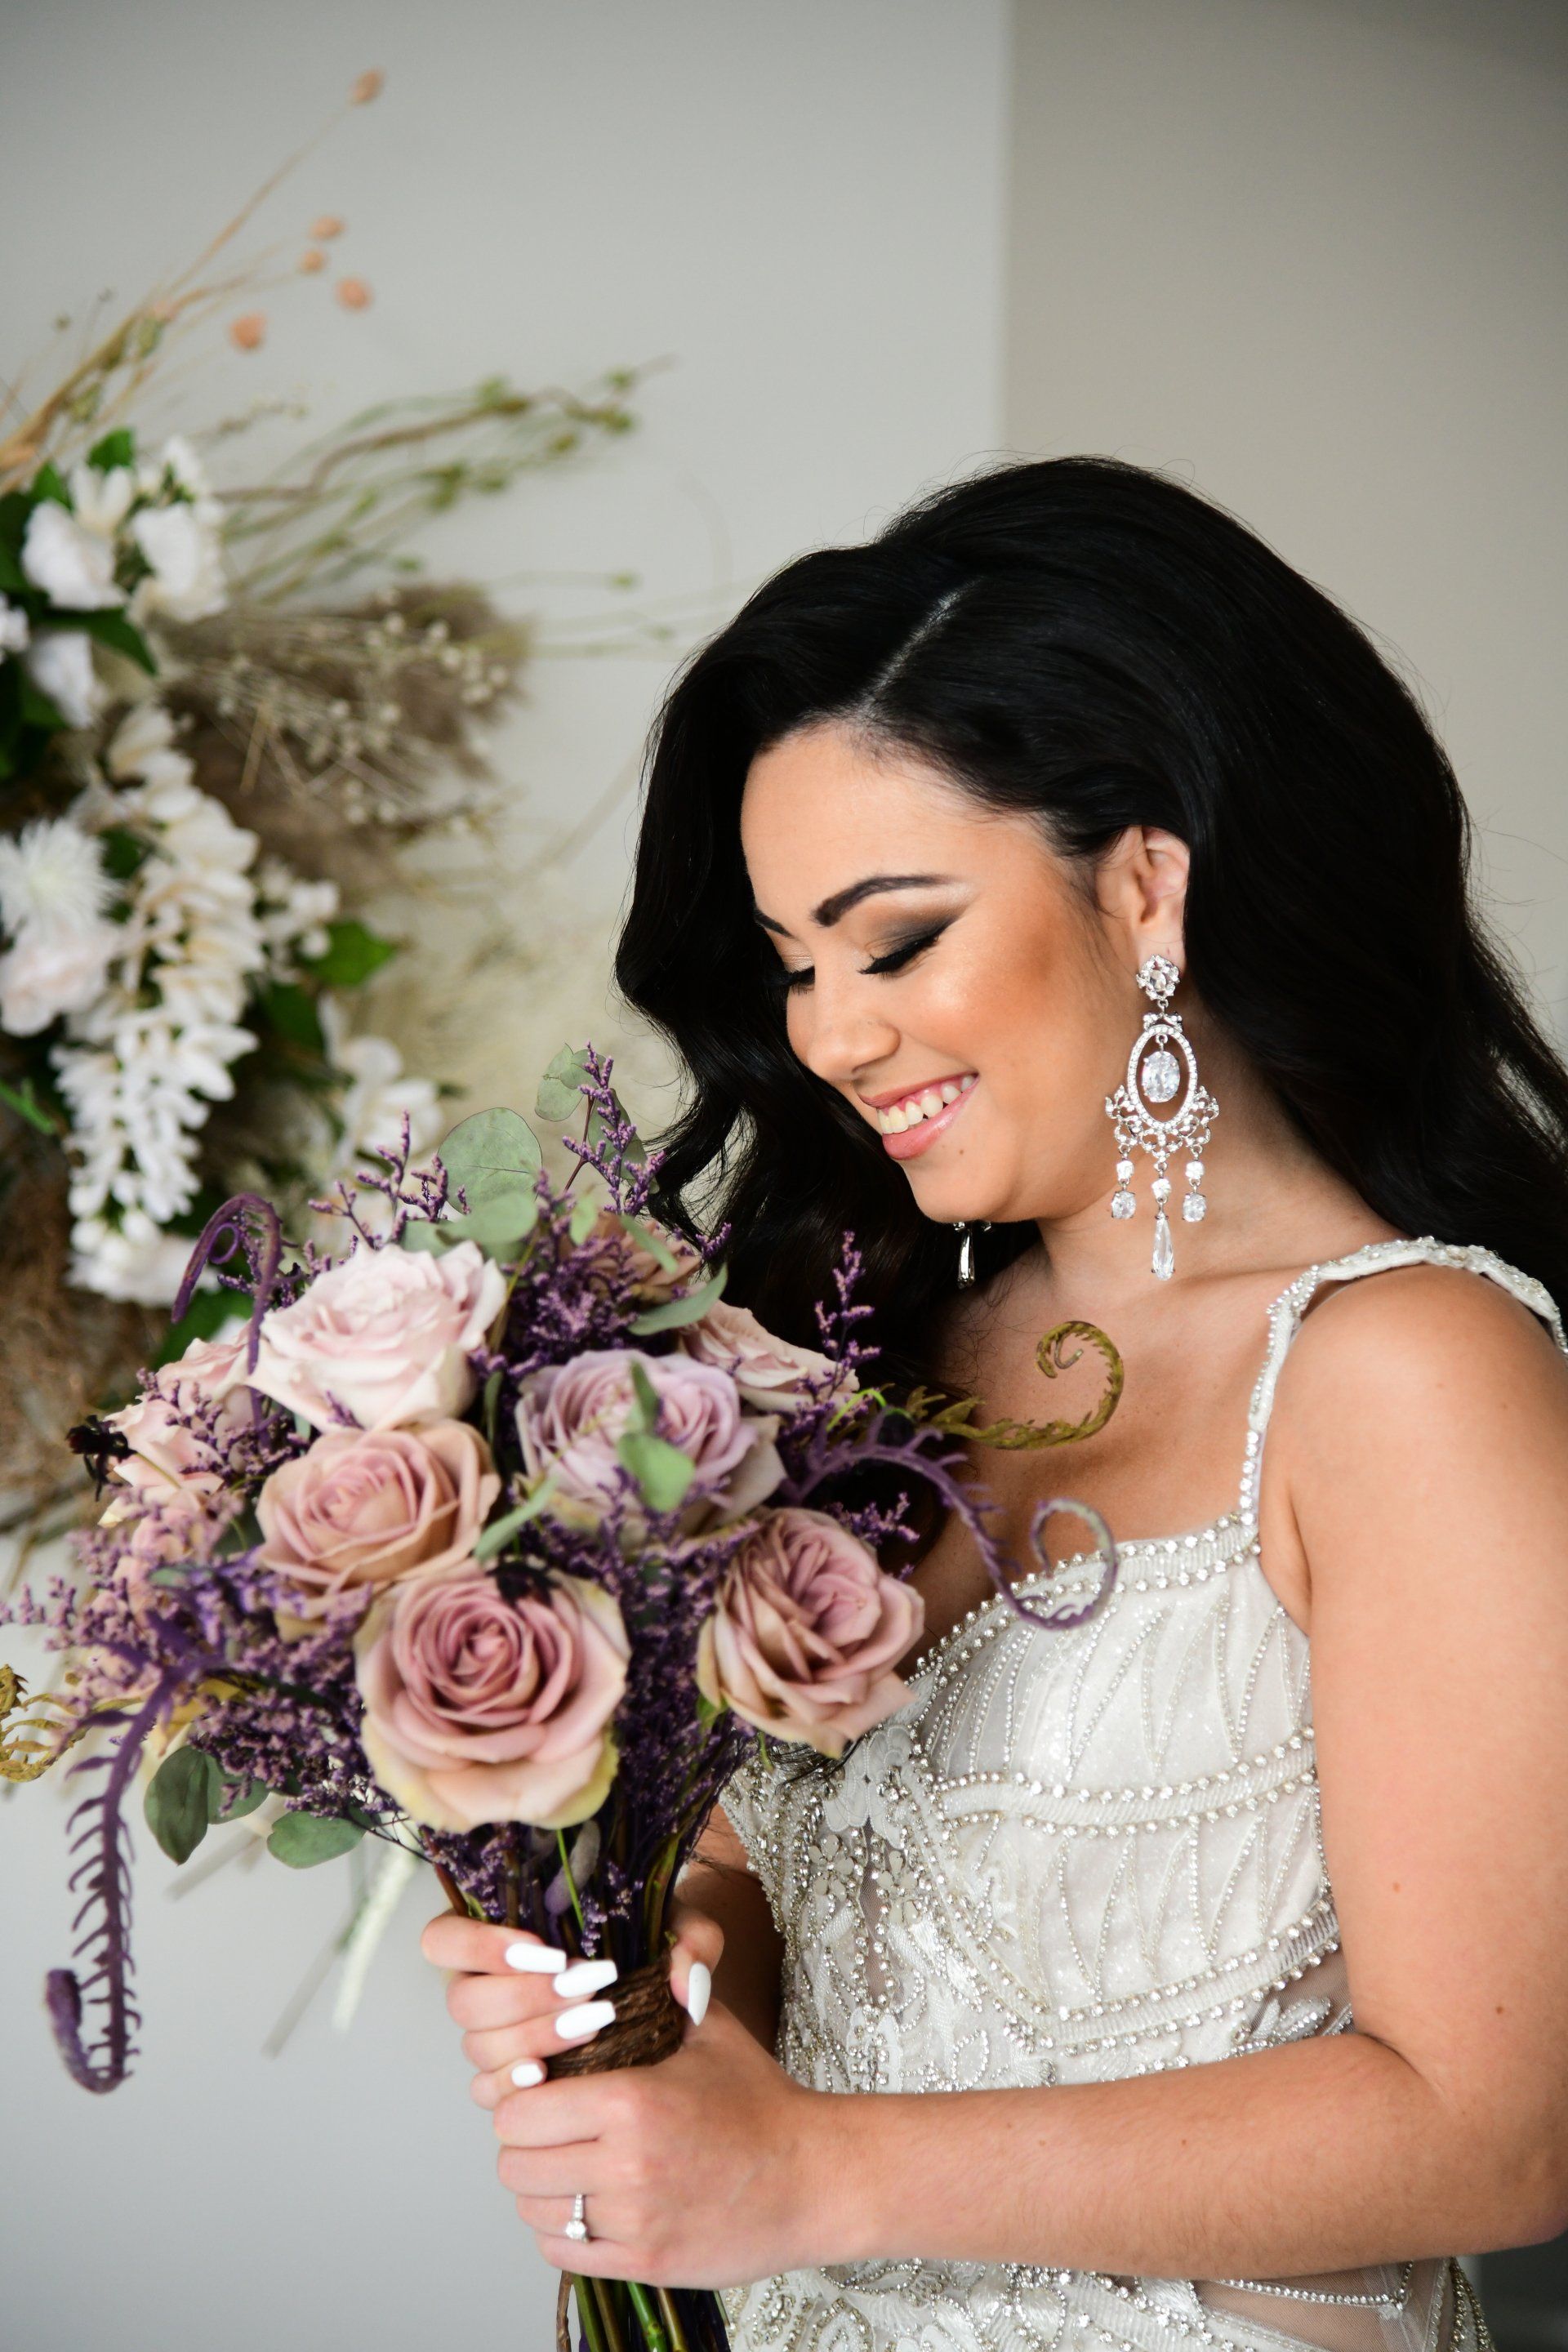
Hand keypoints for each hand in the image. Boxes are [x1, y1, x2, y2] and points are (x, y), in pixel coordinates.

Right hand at [419, 1901, 722, 2087]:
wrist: (671, 2015)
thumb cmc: (660, 1961)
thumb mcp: (681, 1931)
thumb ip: (693, 1937)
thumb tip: (683, 1980)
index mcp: (502, 1938)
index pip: (442, 1939)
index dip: (476, 1946)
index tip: (547, 1949)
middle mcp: (487, 1990)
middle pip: (463, 2002)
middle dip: (524, 1996)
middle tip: (583, 1986)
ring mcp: (495, 2042)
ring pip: (478, 2048)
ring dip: (533, 2035)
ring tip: (592, 2024)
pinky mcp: (513, 2084)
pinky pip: (492, 2093)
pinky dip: (518, 2084)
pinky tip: (551, 2076)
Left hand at [487, 1993, 833, 2286]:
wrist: (813, 2176)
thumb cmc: (760, 2100)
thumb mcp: (712, 2030)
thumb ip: (669, 1986)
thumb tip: (653, 1946)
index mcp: (631, 2100)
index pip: (518, 2111)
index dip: (520, 2101)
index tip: (538, 2095)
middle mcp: (626, 2164)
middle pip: (515, 2166)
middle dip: (525, 2147)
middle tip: (550, 2135)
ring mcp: (635, 2219)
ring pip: (536, 2213)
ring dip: (545, 2192)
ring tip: (571, 2171)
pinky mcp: (646, 2261)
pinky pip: (566, 2253)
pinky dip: (566, 2233)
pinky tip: (591, 2208)